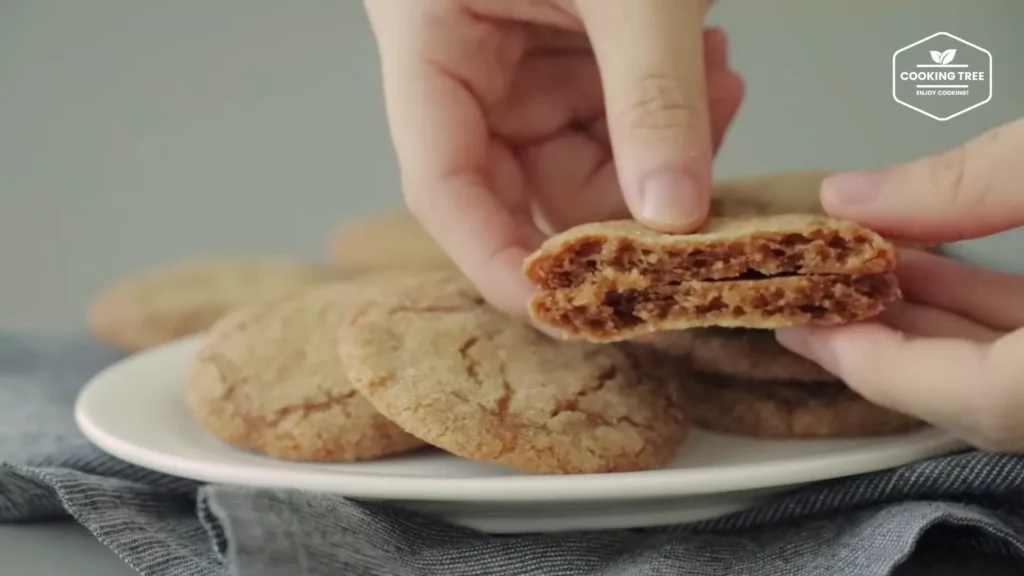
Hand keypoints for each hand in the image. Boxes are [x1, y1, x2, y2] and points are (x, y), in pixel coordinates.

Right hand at [364, 0, 744, 316]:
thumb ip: (653, 97)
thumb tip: (678, 218)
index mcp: (428, 35)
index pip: (443, 184)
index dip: (496, 261)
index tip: (566, 311)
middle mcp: (464, 60)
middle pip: (518, 183)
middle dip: (613, 206)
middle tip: (691, 216)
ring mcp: (518, 55)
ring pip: (579, 156)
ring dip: (657, 153)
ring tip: (722, 90)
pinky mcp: (567, 46)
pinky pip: (613, 114)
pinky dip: (670, 114)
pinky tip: (717, 73)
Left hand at [776, 117, 1023, 451]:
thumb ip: (969, 186)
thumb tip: (851, 197)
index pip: (974, 399)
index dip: (874, 364)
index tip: (797, 324)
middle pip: (979, 399)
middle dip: (890, 345)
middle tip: (813, 300)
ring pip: (1007, 380)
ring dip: (937, 327)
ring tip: (865, 273)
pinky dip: (988, 319)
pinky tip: (942, 273)